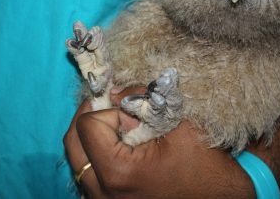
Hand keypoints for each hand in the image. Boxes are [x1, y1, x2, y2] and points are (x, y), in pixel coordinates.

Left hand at [63, 88, 253, 198]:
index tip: (131, 110)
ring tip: (116, 125)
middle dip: (90, 116)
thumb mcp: (178, 125)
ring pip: (77, 159)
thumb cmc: (206, 168)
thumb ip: (142, 102)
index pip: (88, 125)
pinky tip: (119, 146)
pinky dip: (96, 154)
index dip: (109, 109)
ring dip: (91, 135)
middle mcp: (103, 193)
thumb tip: (116, 90)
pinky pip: (88, 174)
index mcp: (117, 174)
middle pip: (73, 143)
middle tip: (110, 105)